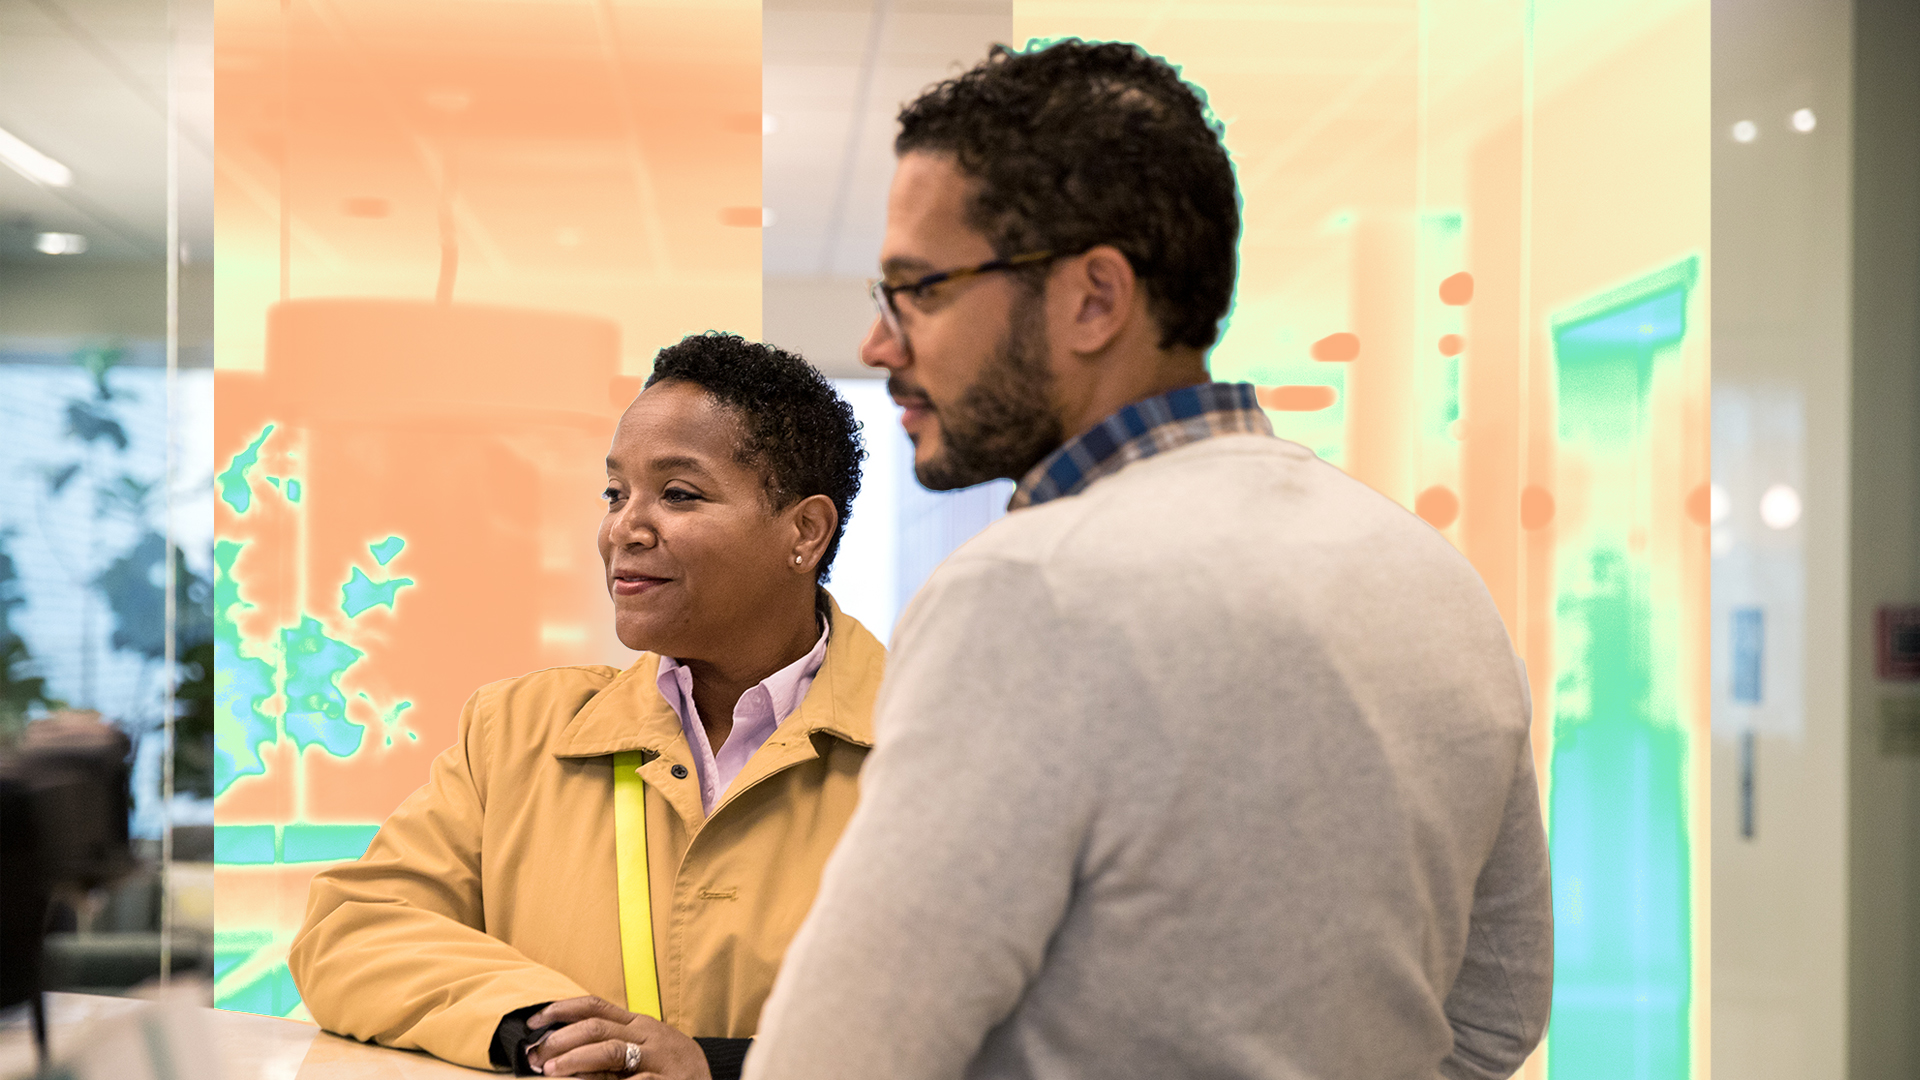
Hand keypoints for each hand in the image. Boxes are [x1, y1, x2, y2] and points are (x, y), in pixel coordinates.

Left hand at [524, 997, 712, 1079]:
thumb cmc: (672, 1068)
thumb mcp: (644, 1049)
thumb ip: (611, 1047)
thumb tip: (562, 1051)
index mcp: (639, 1024)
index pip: (595, 1006)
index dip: (561, 1010)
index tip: (533, 1022)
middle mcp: (648, 1035)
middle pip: (597, 1027)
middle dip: (560, 1039)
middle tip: (536, 1056)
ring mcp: (659, 1058)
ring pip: (610, 1051)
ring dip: (575, 1060)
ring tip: (552, 1071)